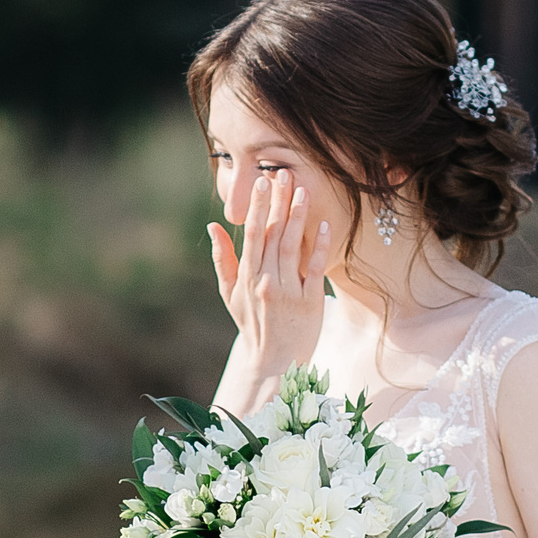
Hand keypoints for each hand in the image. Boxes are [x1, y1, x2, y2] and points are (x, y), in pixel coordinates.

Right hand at [208, 171, 330, 406]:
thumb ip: (223, 259)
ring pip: (293, 247)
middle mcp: (266, 282)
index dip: (259, 208)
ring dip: (298, 217)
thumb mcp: (230, 294)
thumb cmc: (252, 324)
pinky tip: (323, 224)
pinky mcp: (309, 303)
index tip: (263, 182)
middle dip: (278, 203)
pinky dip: (318, 246)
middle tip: (284, 174)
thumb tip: (213, 226)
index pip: (253, 235)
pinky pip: (314, 270)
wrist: (273, 363)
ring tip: (303, 190)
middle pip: (273, 235)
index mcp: (247, 277)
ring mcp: (288, 292)